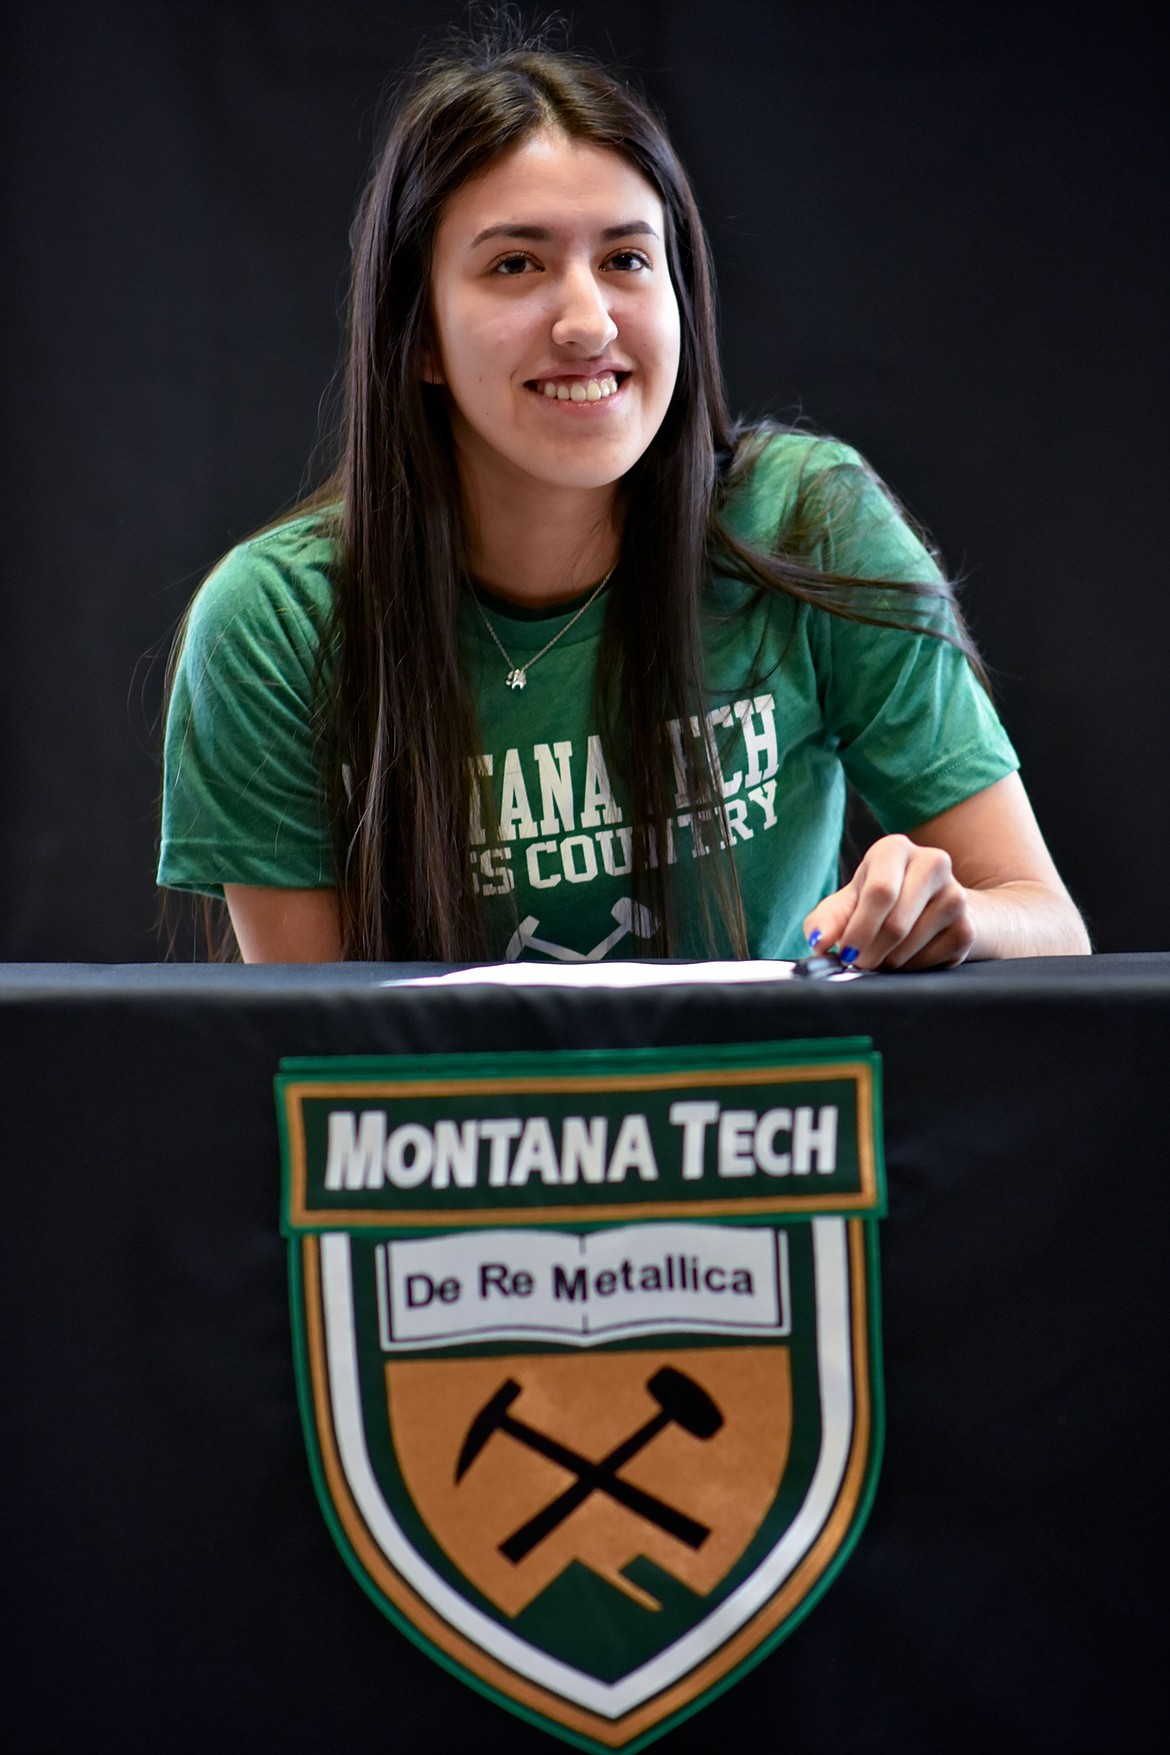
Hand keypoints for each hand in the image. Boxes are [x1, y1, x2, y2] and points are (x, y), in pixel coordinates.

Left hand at [803, 835, 974, 971]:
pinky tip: (906, 957)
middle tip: (860, 962)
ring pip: (912, 945)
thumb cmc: (879, 904)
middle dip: (871, 952)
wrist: (932, 909)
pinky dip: (910, 968)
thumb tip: (818, 943)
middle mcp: (932, 862)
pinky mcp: (967, 927)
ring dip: (889, 962)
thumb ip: (826, 920)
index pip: (880, 892)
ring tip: (882, 955)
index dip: (859, 929)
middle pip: (897, 923)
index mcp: (895, 849)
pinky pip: (932, 960)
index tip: (845, 953)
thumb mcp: (848, 904)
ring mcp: (956, 894)